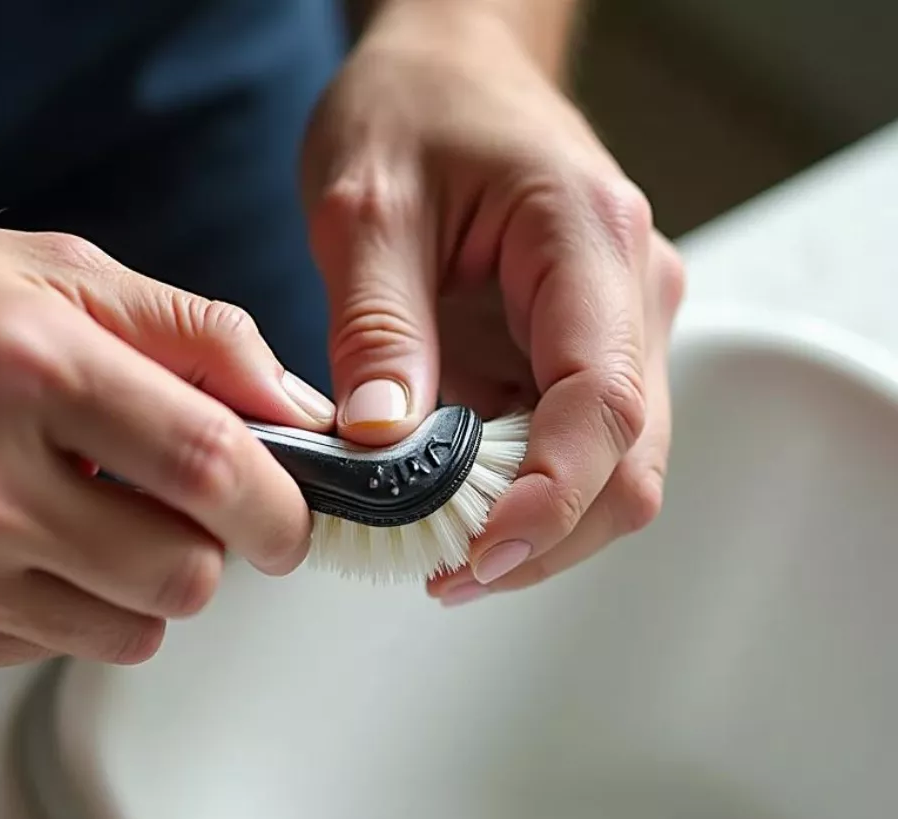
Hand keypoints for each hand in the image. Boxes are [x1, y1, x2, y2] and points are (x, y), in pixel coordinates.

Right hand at [0, 216, 334, 668]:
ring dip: (136, 586)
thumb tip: (297, 410)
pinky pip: (45, 652)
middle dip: (209, 551)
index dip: (279, 507)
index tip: (289, 519)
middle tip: (179, 511)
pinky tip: (13, 548)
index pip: (207, 468)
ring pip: (124, 634)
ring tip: (84, 521)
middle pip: (180, 577)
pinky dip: (58, 609)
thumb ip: (196, 336)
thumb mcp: (57, 277)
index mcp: (21, 366)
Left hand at [301, 0, 685, 599]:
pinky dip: (519, 501)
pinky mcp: (580, 357)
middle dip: (543, 539)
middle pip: (628, 462)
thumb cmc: (413, 111)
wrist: (450, 70)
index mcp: (588, 240)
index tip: (478, 555)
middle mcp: (629, 294)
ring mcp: (616, 330)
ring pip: (611, 473)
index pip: (602, 400)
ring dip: (533, 531)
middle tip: (444, 576)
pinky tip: (452, 513)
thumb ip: (376, 327)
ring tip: (438, 554)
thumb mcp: (362, 206)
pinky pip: (572, 454)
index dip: (550, 499)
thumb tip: (383, 447)